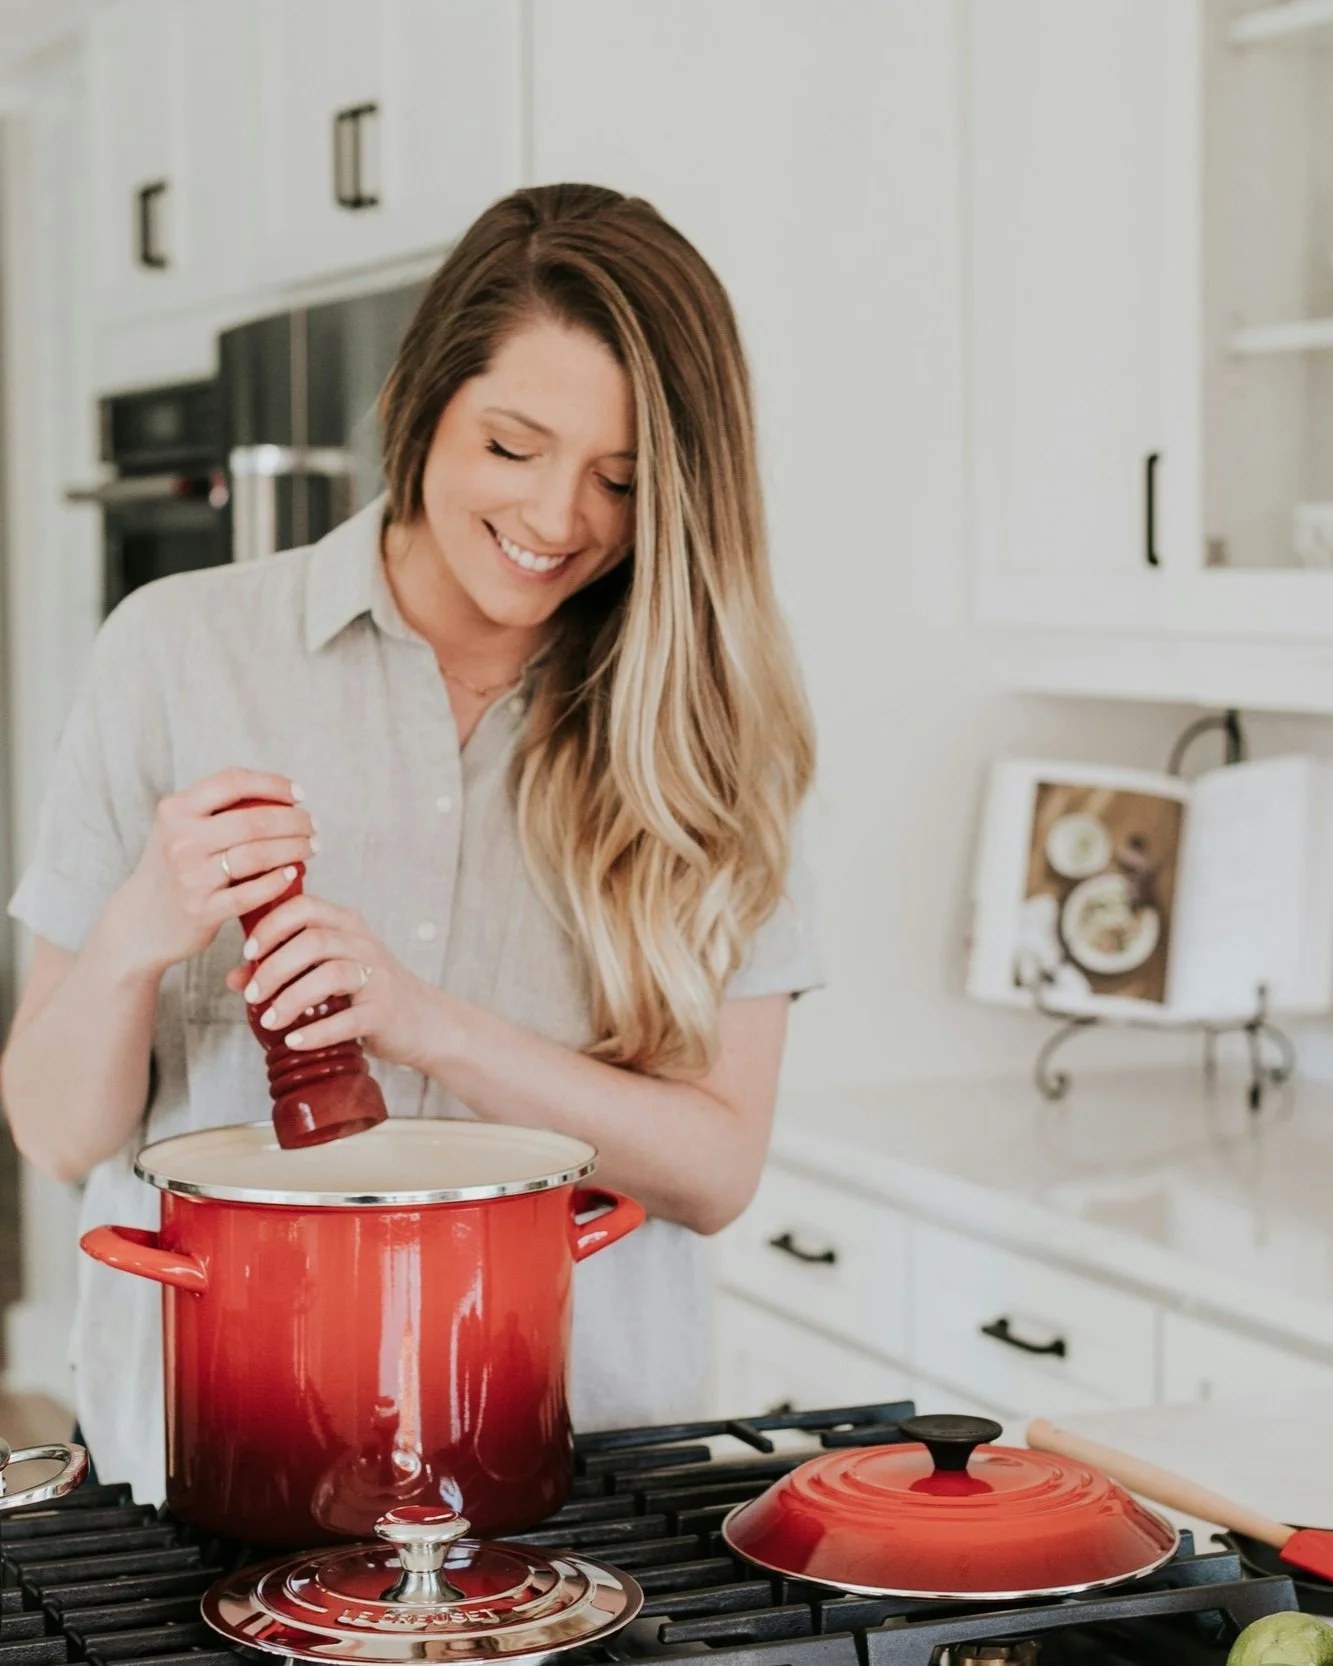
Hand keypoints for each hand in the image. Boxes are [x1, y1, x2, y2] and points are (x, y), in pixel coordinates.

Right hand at [117, 768, 315, 976]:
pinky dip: (278, 881)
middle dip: (294, 821)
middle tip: (313, 826)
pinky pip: (252, 892)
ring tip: (311, 848)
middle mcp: (180, 839)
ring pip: (258, 854)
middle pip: (254, 820)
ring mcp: (190, 876)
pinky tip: (292, 874)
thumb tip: (279, 795)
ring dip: (294, 849)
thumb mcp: (179, 829)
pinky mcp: (202, 909)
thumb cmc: (174, 869)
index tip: (299, 794)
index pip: (233, 782)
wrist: (140, 922)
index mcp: (175, 810)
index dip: (273, 784)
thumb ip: (215, 810)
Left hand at [225, 891, 448, 1071]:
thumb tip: (235, 979)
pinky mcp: (384, 1011)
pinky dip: (316, 1032)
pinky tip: (295, 1041)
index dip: (271, 926)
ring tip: (268, 1021)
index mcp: (346, 925)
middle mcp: (363, 943)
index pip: (304, 907)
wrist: (423, 1020)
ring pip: (329, 975)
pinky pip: (347, 1019)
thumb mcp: (327, 970)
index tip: (249, 952)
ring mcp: (377, 976)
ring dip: (290, 999)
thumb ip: (284, 968)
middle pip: (312, 940)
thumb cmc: (367, 991)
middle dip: (273, 968)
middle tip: (252, 994)